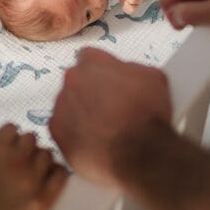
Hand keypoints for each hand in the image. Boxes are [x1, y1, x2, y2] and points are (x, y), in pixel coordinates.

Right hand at [0, 122, 67, 209]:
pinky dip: (56, 172)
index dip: (5, 138)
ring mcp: (33, 180)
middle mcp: (17, 160)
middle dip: (21, 147)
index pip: (12, 128)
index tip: (1, 150)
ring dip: (38, 159)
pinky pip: (61, 175)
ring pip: (46, 154)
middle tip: (13, 162)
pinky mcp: (43, 200)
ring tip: (28, 171)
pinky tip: (46, 178)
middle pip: (30, 139)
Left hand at [50, 48, 171, 186]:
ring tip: (103, 129)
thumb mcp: (153, 77)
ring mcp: (61, 107)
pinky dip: (75, 135)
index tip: (108, 81)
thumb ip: (131, 68)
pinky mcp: (57, 133)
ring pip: (68, 106)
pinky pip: (62, 130)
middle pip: (76, 82)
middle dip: (90, 92)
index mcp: (93, 63)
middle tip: (109, 108)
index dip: (100, 70)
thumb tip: (126, 73)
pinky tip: (94, 142)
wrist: (140, 152)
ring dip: (81, 114)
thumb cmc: (147, 114)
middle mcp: (72, 81)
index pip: (88, 57)